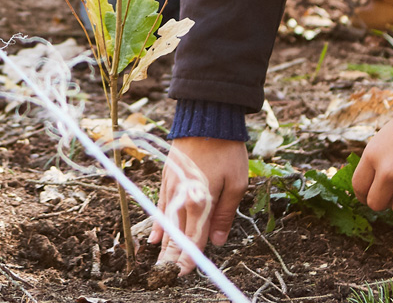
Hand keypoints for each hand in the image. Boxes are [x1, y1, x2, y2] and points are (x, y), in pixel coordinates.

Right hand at [148, 137, 247, 274]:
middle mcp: (183, 197)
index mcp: (201, 202)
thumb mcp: (236, 184)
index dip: (190, 257)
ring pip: (167, 221)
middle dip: (173, 255)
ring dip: (165, 242)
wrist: (207, 117)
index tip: (184, 273)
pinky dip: (158, 222)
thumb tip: (218, 240)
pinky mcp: (168, 176)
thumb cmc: (226, 150)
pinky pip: (160, 205)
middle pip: (177, 233)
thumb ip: (225, 214)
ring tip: (161, 261)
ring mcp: (173, 186)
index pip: (194, 237)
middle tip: (167, 274)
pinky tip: (156, 235)